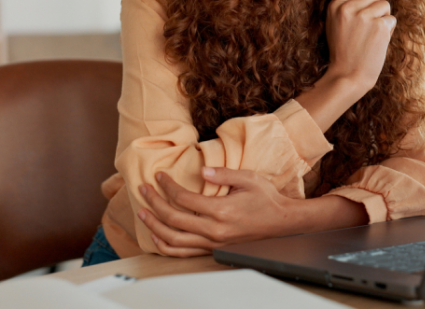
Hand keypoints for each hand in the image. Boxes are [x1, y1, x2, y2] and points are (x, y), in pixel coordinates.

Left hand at [138, 168, 299, 256]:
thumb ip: (223, 174)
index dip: (168, 186)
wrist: (281, 221)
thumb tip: (202, 171)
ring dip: (154, 226)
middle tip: (143, 190)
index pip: (184, 199)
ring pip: (174, 240)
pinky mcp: (213, 249)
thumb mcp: (248, 178)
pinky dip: (166, 245)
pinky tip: (157, 235)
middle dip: (154, 203)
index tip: (159, 176)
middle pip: (173, 219)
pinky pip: (183, 253)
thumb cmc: (266, 198)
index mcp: (222, 211)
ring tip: (143, 212)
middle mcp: (215, 230)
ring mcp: (213, 243)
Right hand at [326, 0, 395, 96]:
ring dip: (383, 18)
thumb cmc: (342, 49)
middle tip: (366, 26)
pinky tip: (377, 42)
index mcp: (335, 5)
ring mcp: (364, 17)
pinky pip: (392, 19)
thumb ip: (342, 0)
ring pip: (384, 5)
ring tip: (370, 34)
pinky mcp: (379, 27)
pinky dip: (388, 30)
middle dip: (375, 7)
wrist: (348, 75)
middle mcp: (348, 8)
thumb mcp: (333, 22)